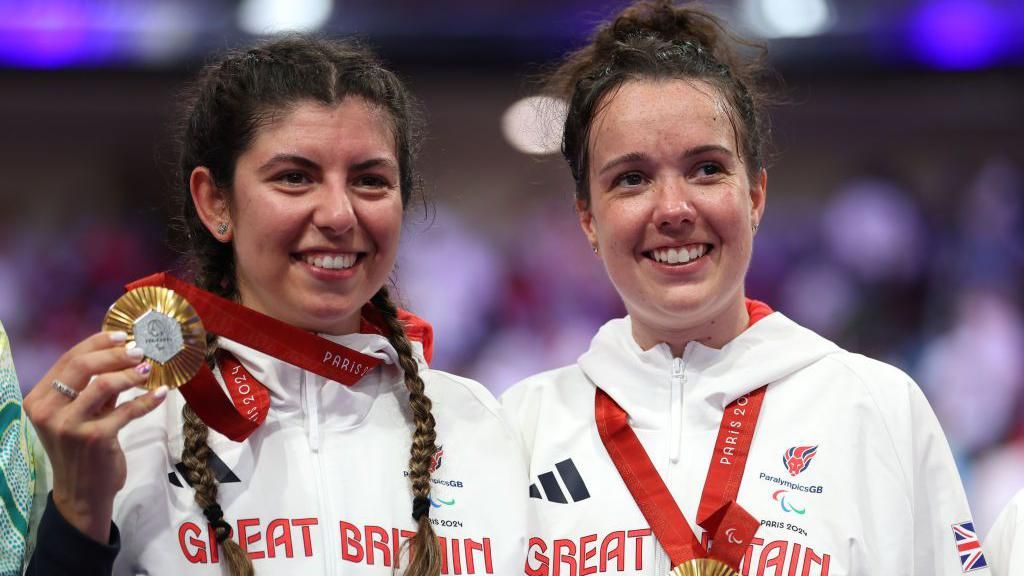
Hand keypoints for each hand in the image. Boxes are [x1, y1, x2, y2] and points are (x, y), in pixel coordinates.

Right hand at [23, 330, 167, 542]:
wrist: (82, 495)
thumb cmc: (81, 451)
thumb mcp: (80, 416)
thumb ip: (94, 389)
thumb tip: (122, 354)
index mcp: (39, 400)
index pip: (68, 360)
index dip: (97, 343)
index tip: (123, 335)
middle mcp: (48, 411)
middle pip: (82, 366)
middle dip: (115, 353)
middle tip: (140, 350)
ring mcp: (70, 426)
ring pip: (103, 384)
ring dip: (131, 374)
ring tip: (148, 370)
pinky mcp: (95, 439)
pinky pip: (127, 410)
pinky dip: (147, 400)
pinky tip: (161, 394)